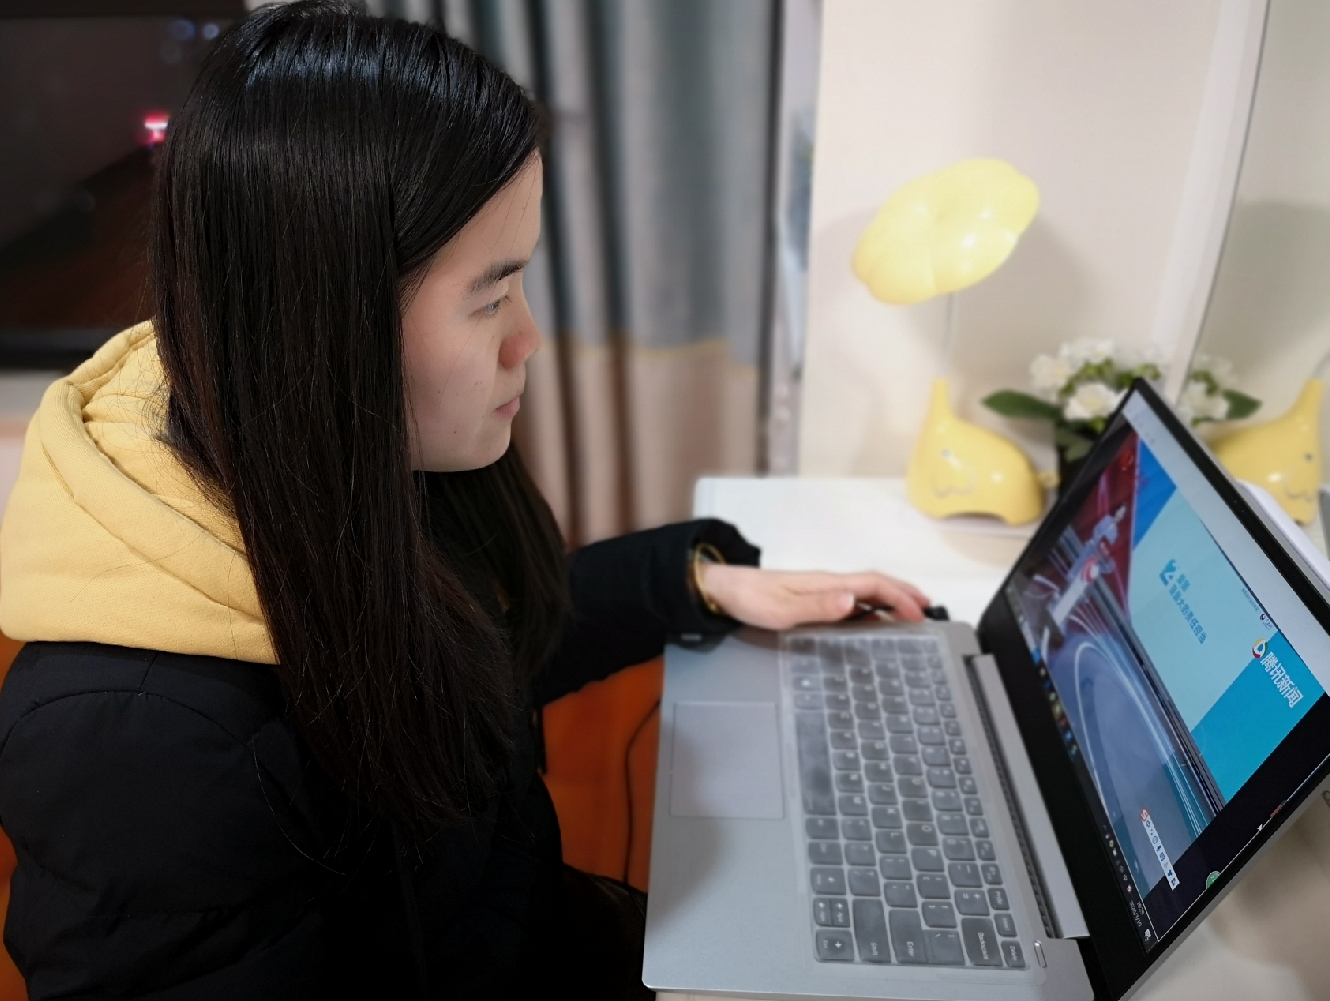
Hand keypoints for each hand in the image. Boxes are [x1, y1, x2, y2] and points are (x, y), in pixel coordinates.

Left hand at [697, 565, 930, 630]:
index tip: (918, 612)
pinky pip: (851, 600)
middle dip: (902, 594)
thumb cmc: (751, 599)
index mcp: (826, 583)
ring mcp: (820, 590)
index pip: (872, 584)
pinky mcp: (811, 598)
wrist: (723, 590)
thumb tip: (854, 601)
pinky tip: (872, 620)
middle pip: (874, 584)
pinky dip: (871, 607)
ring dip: (890, 599)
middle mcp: (828, 584)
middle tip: (926, 609)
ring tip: (909, 614)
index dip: (899, 596)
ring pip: (864, 591)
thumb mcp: (783, 608)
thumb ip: (819, 606)